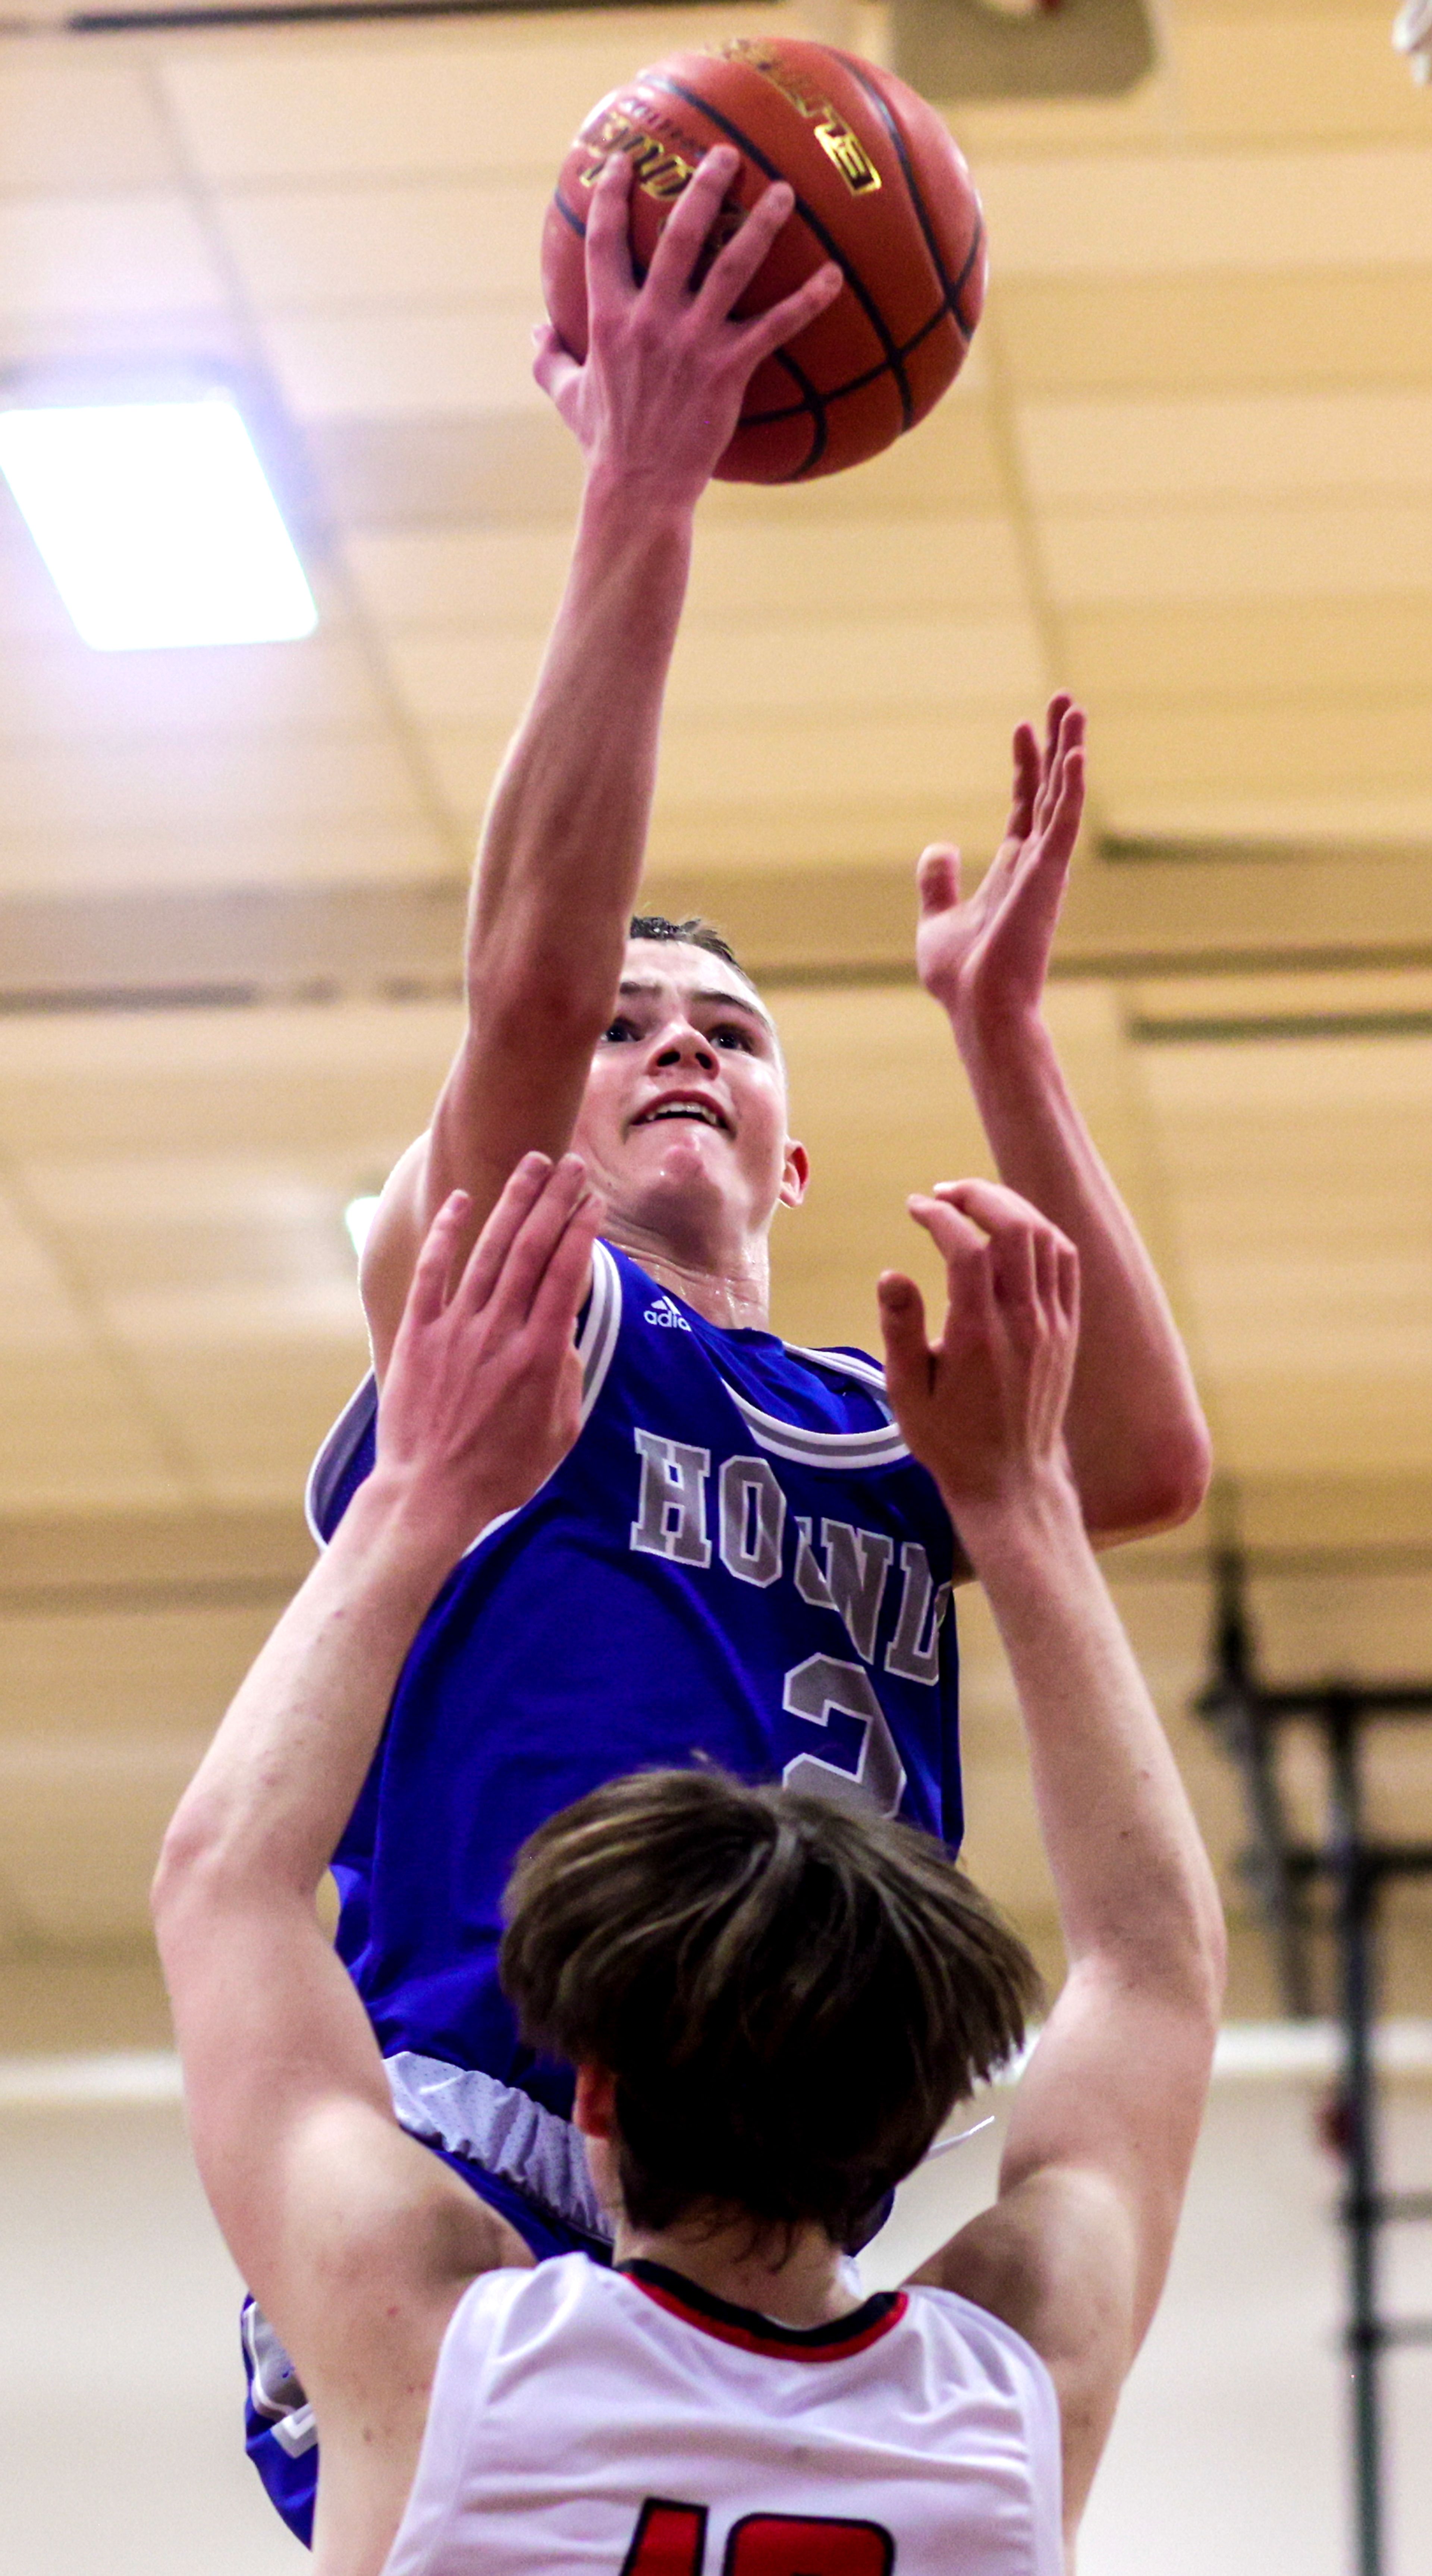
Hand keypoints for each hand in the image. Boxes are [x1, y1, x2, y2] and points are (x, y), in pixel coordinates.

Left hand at [374, 1154, 599, 1552]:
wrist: (429, 1493)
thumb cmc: (501, 1472)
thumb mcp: (560, 1431)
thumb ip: (568, 1375)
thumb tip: (565, 1333)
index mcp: (540, 1355)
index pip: (567, 1275)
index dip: (582, 1231)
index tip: (594, 1202)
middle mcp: (499, 1332)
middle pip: (532, 1249)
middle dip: (555, 1200)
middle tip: (572, 1165)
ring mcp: (455, 1330)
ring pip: (488, 1251)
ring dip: (512, 1203)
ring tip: (530, 1166)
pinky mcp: (417, 1336)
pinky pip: (431, 1274)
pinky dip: (446, 1235)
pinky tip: (463, 1202)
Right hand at [533, 147, 841, 504]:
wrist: (638, 488)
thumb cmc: (604, 442)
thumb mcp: (566, 396)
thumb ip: (549, 358)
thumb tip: (536, 330)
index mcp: (608, 317)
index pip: (604, 239)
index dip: (611, 193)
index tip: (623, 160)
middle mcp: (650, 320)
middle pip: (679, 235)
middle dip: (703, 188)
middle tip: (727, 155)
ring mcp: (692, 343)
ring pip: (732, 268)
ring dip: (761, 226)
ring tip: (784, 192)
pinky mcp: (728, 370)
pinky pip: (775, 327)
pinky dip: (807, 301)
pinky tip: (834, 276)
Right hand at [878, 1179, 1078, 1516]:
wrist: (1012, 1480)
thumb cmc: (950, 1440)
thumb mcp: (908, 1394)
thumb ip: (900, 1331)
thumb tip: (891, 1273)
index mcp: (978, 1337)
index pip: (966, 1248)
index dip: (939, 1215)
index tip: (914, 1207)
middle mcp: (1023, 1324)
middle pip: (1015, 1228)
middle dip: (978, 1195)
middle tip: (944, 1193)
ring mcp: (1052, 1325)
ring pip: (1045, 1237)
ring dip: (1010, 1207)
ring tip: (973, 1204)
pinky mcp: (1068, 1330)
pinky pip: (1065, 1263)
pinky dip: (1040, 1233)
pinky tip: (1012, 1232)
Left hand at [915, 697, 1085, 1052]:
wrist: (977, 1008)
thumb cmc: (961, 978)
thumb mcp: (937, 919)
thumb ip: (937, 881)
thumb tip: (939, 845)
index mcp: (1014, 871)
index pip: (1025, 807)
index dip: (1026, 767)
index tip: (1023, 728)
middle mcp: (1036, 865)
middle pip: (1052, 791)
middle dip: (1058, 745)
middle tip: (1065, 701)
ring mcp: (1045, 869)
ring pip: (1063, 797)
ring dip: (1070, 752)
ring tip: (1074, 708)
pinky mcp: (1048, 876)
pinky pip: (1064, 823)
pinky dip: (1071, 788)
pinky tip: (1075, 755)